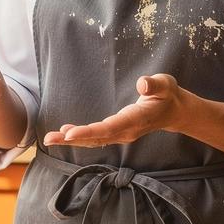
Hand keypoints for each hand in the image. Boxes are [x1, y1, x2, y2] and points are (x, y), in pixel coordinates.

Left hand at [44, 74, 184, 147]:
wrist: (173, 111)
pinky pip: (96, 138)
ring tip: (50, 139)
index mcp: (135, 120)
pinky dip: (79, 137)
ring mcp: (121, 134)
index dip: (88, 132)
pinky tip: (65, 133)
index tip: (69, 133)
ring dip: (71, 140)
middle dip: (71, 139)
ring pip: (93, 140)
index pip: (108, 128)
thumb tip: (142, 83)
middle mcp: (126, 132)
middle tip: (49, 139)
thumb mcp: (165, 84)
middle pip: (96, 138)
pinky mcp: (117, 133)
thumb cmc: (167, 94)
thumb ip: (155, 84)